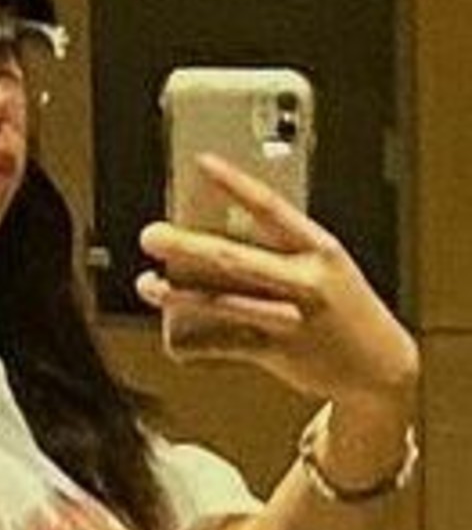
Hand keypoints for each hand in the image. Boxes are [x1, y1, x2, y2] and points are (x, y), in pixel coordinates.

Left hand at [136, 153, 419, 417]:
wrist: (381, 367)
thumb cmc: (338, 302)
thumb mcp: (321, 265)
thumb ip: (276, 249)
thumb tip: (208, 235)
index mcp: (319, 248)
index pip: (271, 206)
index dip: (235, 183)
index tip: (200, 162)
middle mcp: (307, 281)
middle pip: (236, 258)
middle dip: (187, 246)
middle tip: (151, 234)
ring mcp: (293, 319)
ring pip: (225, 303)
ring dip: (179, 294)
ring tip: (148, 282)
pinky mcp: (280, 353)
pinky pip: (227, 343)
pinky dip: (195, 339)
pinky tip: (169, 329)